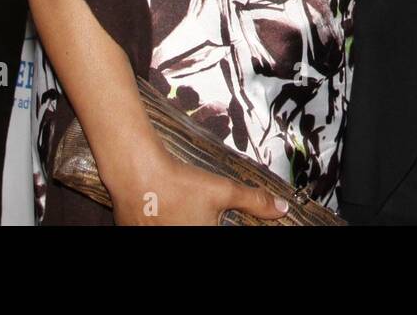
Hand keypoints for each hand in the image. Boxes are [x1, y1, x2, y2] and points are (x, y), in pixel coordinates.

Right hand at [109, 151, 290, 225]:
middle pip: (198, 229)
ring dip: (183, 220)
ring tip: (179, 206)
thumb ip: (254, 201)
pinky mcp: (135, 235)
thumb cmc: (179, 185)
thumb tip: (281, 208)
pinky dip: (162, 221)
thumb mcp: (223, 191)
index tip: (214, 216)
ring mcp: (156, 241)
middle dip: (201, 220)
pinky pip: (157, 228)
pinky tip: (163, 209)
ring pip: (178, 227)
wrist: (137, 175)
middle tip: (195, 208)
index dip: (219, 223)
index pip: (219, 232)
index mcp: (202, 238)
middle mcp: (178, 242)